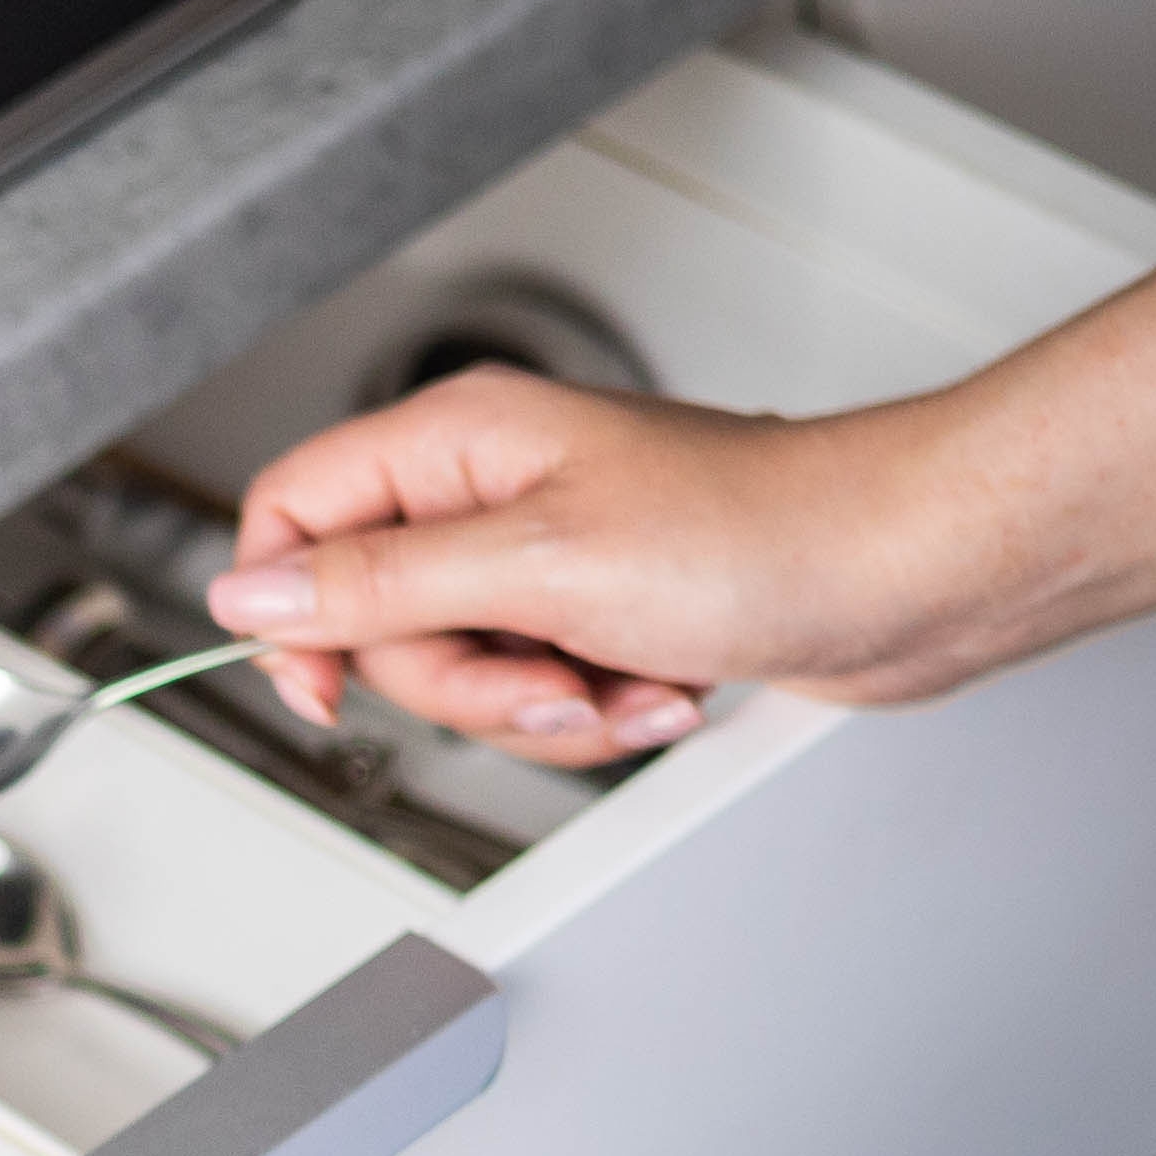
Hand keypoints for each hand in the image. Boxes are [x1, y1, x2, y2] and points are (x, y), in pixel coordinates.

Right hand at [203, 371, 1004, 768]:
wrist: (904, 571)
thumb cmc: (761, 532)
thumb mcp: (537, 566)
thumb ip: (378, 583)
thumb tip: (251, 596)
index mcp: (460, 444)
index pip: (296, 512)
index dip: (288, 607)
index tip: (324, 681)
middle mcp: (495, 493)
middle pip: (381, 621)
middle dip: (463, 682)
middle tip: (545, 673)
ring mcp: (551, 558)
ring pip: (465, 673)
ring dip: (544, 708)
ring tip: (624, 681)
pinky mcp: (604, 616)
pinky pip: (546, 694)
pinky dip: (601, 712)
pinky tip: (663, 688)